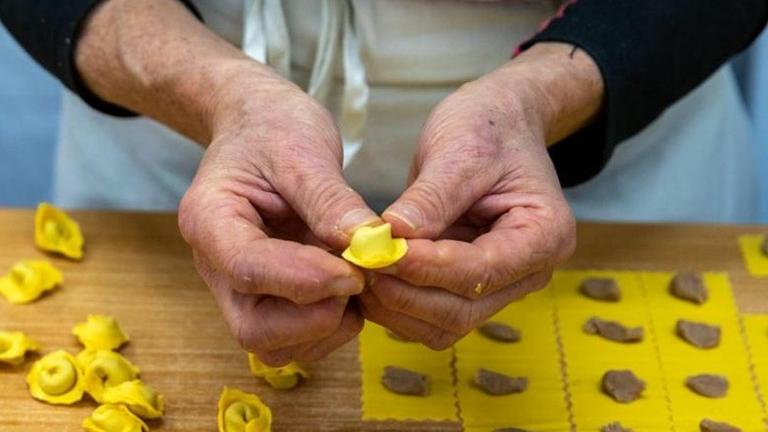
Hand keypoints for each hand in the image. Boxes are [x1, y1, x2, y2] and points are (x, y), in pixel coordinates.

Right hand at [179, 64, 380, 365]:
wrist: (258, 125)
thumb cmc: (273, 129)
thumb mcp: (303, 149)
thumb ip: (332, 201)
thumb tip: (369, 246)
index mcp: (210, 219)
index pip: (248, 269)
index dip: (304, 281)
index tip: (354, 272)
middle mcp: (217, 266)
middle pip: (254, 328)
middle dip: (314, 317)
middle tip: (358, 280)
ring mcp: (240, 287)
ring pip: (276, 345)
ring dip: (326, 325)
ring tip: (356, 278)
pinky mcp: (268, 297)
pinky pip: (295, 338)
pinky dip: (330, 324)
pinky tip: (350, 285)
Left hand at [359, 43, 602, 348]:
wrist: (498, 122)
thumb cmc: (489, 128)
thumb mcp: (461, 150)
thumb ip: (431, 198)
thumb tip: (392, 238)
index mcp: (544, 235)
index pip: (484, 270)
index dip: (429, 268)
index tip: (382, 253)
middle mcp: (527, 272)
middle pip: (463, 310)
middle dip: (407, 293)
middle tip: (360, 265)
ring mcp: (498, 285)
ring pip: (444, 324)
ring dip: (396, 306)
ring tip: (359, 270)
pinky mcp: (467, 287)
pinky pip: (430, 315)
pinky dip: (396, 305)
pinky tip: (369, 277)